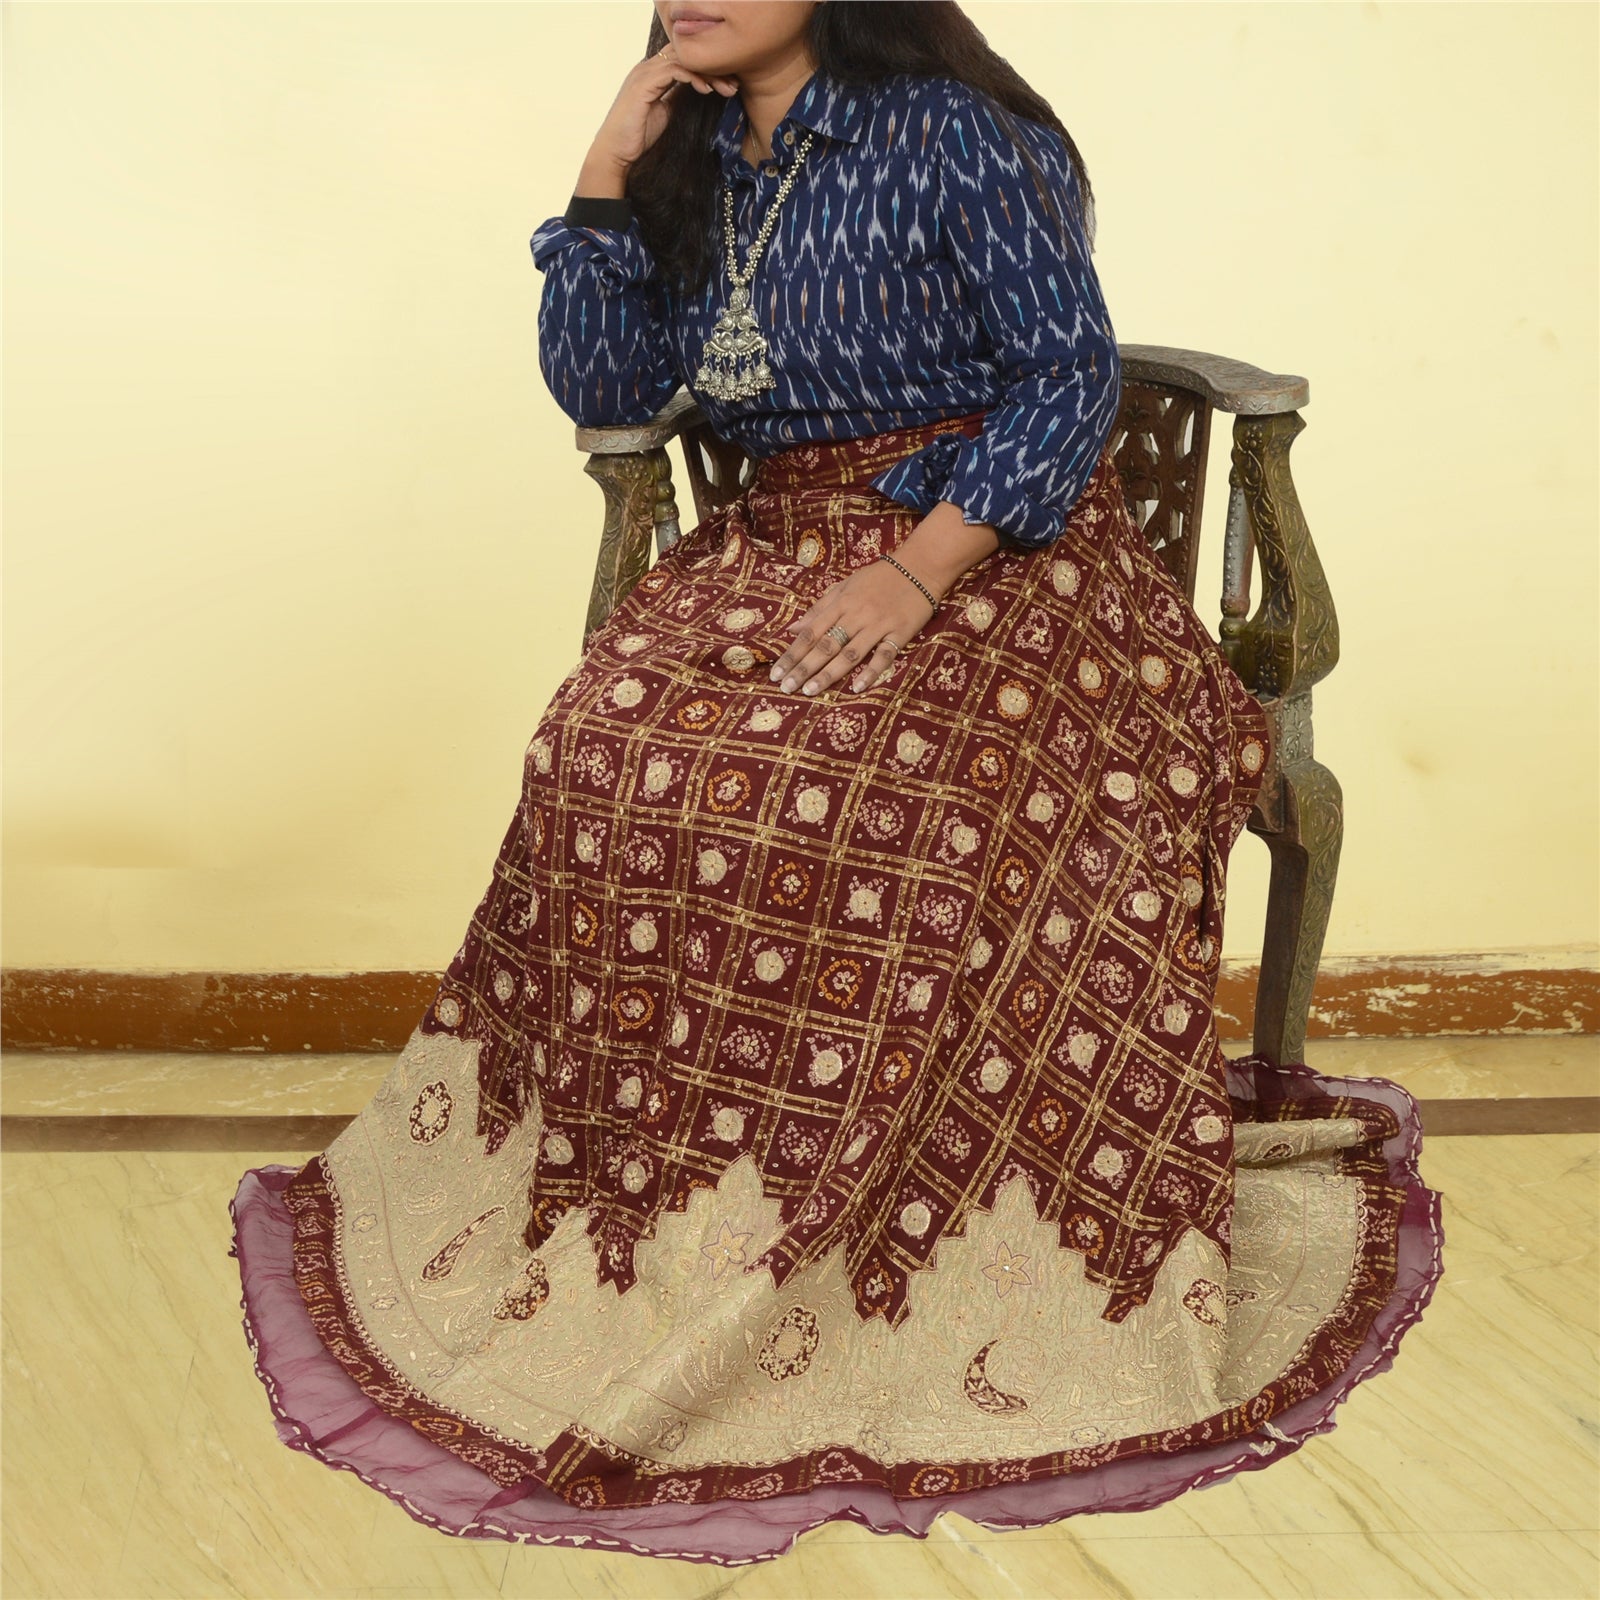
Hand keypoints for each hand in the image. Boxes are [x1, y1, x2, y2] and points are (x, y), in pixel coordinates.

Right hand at [583, 42, 739, 182]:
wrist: (615, 152)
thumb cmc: (637, 137)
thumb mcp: (665, 113)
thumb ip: (678, 97)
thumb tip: (699, 89)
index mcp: (652, 73)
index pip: (684, 59)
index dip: (707, 68)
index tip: (728, 85)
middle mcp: (647, 68)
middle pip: (686, 55)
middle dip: (713, 68)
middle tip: (733, 85)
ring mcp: (644, 73)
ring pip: (682, 60)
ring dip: (707, 73)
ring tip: (725, 89)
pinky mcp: (643, 84)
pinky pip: (673, 70)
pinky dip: (692, 77)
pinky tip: (706, 90)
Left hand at [769, 560, 940, 696]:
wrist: (920, 566)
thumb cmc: (879, 577)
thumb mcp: (845, 586)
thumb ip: (819, 608)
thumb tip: (792, 629)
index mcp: (841, 603)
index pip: (811, 632)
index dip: (792, 653)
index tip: (776, 672)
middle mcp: (856, 615)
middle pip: (826, 645)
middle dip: (804, 667)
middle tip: (786, 687)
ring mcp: (878, 624)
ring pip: (850, 652)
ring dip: (829, 673)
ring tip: (811, 690)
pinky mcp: (900, 633)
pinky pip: (884, 655)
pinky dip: (871, 671)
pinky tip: (857, 688)